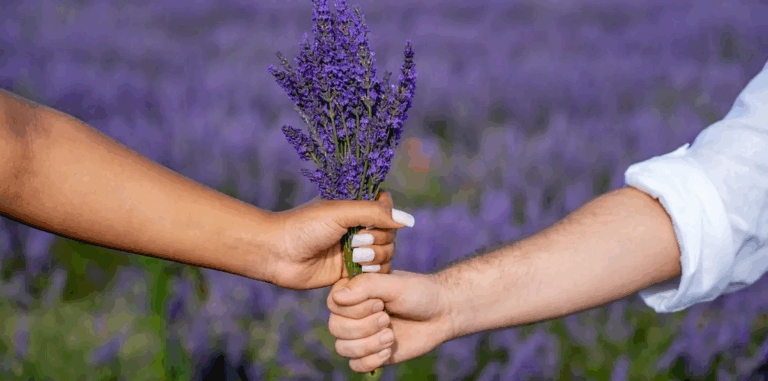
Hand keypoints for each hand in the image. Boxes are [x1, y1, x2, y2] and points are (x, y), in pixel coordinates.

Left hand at [268, 191, 412, 289]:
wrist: (277, 254)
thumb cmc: (305, 227)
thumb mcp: (341, 212)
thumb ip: (375, 213)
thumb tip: (408, 221)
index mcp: (355, 206)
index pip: (387, 206)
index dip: (385, 215)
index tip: (369, 221)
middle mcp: (357, 227)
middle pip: (390, 233)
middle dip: (377, 239)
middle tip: (354, 242)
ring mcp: (354, 250)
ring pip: (386, 254)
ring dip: (374, 257)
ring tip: (352, 257)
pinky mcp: (350, 271)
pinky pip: (375, 274)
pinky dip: (370, 273)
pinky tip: (354, 271)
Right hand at [326, 270, 455, 372]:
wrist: (441, 313)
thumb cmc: (418, 292)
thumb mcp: (394, 284)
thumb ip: (366, 286)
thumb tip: (338, 296)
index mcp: (353, 292)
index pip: (333, 304)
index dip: (354, 309)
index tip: (380, 303)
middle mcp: (352, 313)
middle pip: (335, 328)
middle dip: (363, 327)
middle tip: (387, 319)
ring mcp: (360, 334)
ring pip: (343, 348)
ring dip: (368, 345)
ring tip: (390, 336)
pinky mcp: (370, 353)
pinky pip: (355, 365)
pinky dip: (371, 360)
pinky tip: (388, 351)